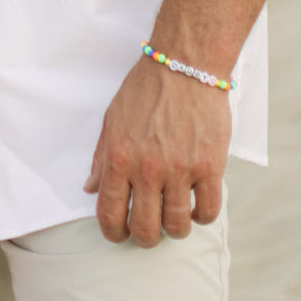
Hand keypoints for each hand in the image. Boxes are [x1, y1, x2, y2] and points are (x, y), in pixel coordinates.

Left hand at [83, 59, 231, 244]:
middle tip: (149, 228)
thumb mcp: (112, 118)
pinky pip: (208, 212)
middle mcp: (147, 169)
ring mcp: (180, 170)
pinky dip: (201, 216)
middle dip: (144, 237)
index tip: (119, 234)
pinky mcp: (210, 167)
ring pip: (177, 227)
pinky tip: (195, 203)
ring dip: (174, 228)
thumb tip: (90, 189)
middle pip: (145, 230)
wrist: (184, 64)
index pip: (109, 214)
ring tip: (174, 215)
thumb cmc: (145, 89)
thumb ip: (100, 156)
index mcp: (119, 157)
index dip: (113, 233)